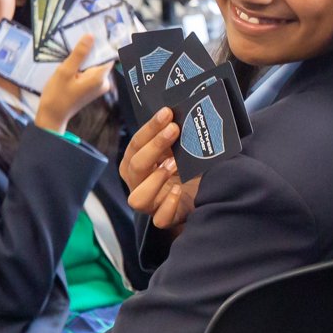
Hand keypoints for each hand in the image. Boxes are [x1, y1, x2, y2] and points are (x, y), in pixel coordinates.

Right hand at [34, 36, 112, 134]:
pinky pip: (89, 70)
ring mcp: (98, 85)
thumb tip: (90, 37)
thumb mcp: (65, 71)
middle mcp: (103, 82)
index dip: (105, 41)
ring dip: (85, 55)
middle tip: (83, 32)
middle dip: (92, 47)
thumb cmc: (57, 96)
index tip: (101, 28)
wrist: (52, 115)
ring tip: (75, 44)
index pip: (109, 54)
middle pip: (101, 58)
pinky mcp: (92, 87)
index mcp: (99, 78)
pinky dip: (82, 64)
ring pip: (94, 63)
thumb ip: (79, 54)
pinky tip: (73, 59)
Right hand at [120, 105, 197, 229]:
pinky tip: (179, 190)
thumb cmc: (183, 168)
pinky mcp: (165, 218)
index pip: (136, 144)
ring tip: (174, 164)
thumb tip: (182, 113)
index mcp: (135, 164)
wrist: (197, 194)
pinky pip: (160, 219)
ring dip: (155, 179)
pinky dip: (168, 204)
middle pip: (135, 166)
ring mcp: (150, 204)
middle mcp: (137, 184)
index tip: (167, 113)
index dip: (150, 128)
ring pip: (138, 198)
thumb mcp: (176, 150)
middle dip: (154, 146)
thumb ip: (174, 136)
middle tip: (174, 130)